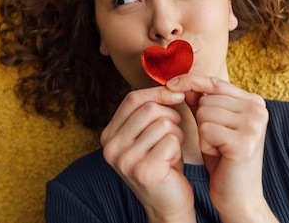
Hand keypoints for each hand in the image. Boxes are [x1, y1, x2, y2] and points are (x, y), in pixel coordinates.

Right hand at [100, 87, 195, 222]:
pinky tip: (173, 161)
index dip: (157, 92)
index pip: (132, 98)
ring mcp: (125, 160)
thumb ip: (151, 110)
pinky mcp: (143, 170)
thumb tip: (172, 84)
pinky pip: (171, 140)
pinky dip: (179, 147)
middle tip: (173, 134)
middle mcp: (111, 146)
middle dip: (170, 116)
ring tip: (172, 150)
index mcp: (109, 134)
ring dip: (176, 133)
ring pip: (163, 123)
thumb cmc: (163, 163)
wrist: (168, 203)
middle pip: (149, 108)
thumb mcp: (150, 133)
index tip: (177, 96)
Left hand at [167, 75, 276, 222]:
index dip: (191, 81)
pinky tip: (219, 155)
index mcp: (254, 102)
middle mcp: (258, 109)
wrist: (238, 197)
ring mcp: (253, 124)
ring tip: (219, 148)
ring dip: (204, 134)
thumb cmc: (224, 160)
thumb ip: (201, 102)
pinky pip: (206, 129)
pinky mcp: (244, 140)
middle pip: (207, 98)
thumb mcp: (212, 126)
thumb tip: (180, 82)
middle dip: (202, 120)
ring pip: (205, 113)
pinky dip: (206, 144)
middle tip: (217, 142)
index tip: (170, 84)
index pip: (215, 82)